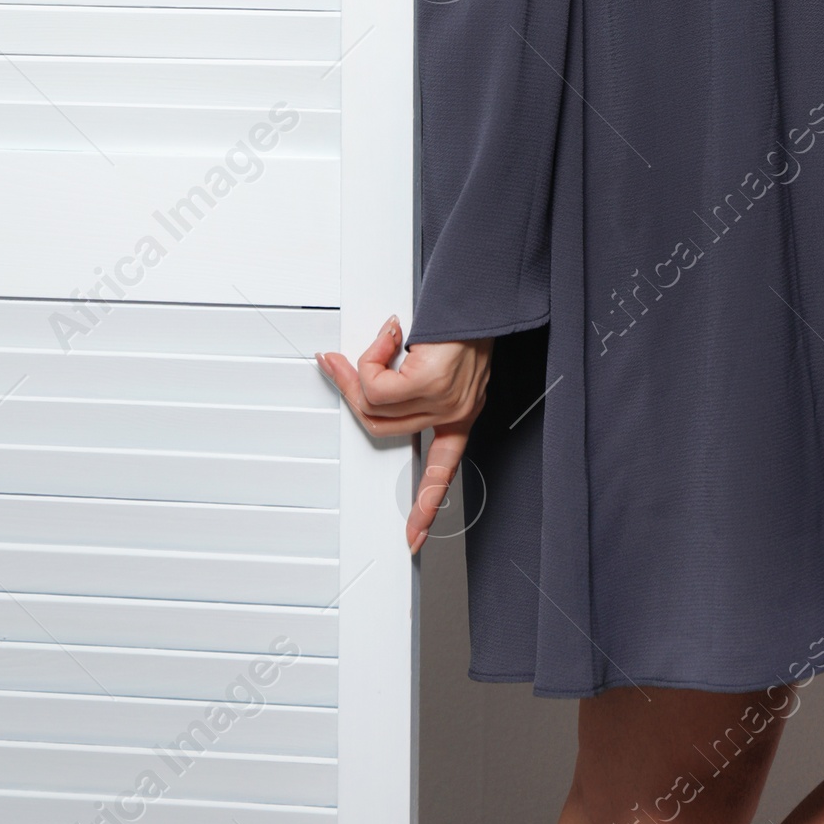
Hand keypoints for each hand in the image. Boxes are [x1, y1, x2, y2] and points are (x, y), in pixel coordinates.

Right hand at [315, 317, 492, 551]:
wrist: (485, 286)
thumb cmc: (466, 312)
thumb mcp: (439, 353)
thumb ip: (412, 376)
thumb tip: (366, 378)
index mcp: (462, 410)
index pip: (443, 467)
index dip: (426, 504)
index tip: (415, 537)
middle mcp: (458, 411)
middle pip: (383, 427)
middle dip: (354, 393)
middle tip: (337, 364)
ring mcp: (446, 400)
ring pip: (375, 406)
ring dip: (360, 371)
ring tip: (378, 340)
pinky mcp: (432, 383)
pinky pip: (378, 386)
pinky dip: (370, 359)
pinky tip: (390, 333)